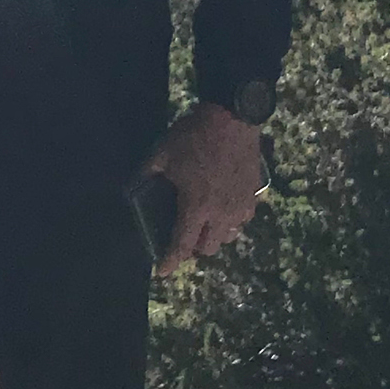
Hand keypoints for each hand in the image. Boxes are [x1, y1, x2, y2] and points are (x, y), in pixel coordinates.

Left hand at [143, 103, 263, 275]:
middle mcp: (220, 213)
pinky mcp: (254, 193)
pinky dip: (234, 219)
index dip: (170, 262)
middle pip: (209, 247)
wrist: (233, 116)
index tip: (162, 271)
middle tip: (186, 234)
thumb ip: (148, 173)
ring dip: (216, 234)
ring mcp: (240, 205)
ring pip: (230, 236)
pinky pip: (244, 218)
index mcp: (195, 207)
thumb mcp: (163, 153)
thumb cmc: (195, 136)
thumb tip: (135, 184)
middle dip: (195, 247)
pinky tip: (227, 206)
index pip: (182, 245)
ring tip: (208, 222)